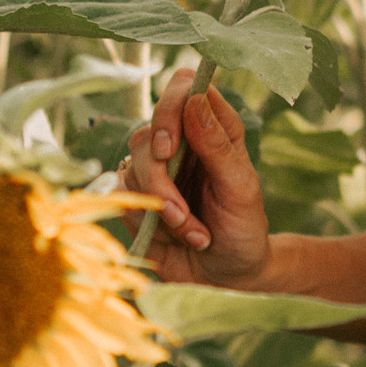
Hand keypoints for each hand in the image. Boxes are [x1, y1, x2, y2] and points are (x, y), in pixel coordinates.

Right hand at [125, 70, 271, 286]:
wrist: (228, 278)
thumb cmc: (243, 230)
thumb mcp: (240, 188)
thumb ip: (217, 144)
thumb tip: (195, 97)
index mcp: (213, 128)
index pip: (184, 88)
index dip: (171, 107)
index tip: (169, 144)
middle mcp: (180, 143)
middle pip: (149, 131)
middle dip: (161, 176)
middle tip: (180, 209)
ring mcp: (154, 171)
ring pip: (132, 167)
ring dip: (162, 207)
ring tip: (194, 232)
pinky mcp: (135, 199)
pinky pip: (122, 197)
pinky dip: (149, 221)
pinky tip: (178, 238)